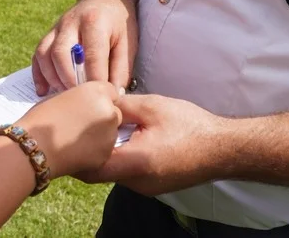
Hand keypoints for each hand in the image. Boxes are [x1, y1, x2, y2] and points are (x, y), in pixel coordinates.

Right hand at [15, 81, 121, 178]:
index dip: (99, 100)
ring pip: (111, 133)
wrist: (35, 146)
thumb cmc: (42, 119)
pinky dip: (94, 151)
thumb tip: (86, 104)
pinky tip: (76, 151)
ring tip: (75, 139)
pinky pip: (104, 150)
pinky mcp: (106, 153)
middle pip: (114, 112)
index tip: (89, 107)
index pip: (110, 92)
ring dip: (99, 135)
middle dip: (102, 118)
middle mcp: (108, 110)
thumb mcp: (61, 97)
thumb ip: (80, 98)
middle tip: (80, 125)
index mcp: (96, 91)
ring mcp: (110, 133)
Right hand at [32, 0, 137, 95]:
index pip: (92, 55)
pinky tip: (44, 91)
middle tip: (80, 98)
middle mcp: (71, 22)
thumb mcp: (128, 42)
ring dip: (53, 78)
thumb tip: (113, 95)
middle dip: (69, 80)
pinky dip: (39, 75)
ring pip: (45, 54)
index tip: (102, 98)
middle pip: (61, 53)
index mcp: (95, 21)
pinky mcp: (49, 34)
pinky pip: (37, 55)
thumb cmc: (118, 24)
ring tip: (65, 95)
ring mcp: (57, 27)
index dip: (96, 79)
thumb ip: (121, 69)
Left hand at [73, 94, 235, 196]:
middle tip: (78, 130)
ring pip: (114, 172)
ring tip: (102, 131)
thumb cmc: (191, 126)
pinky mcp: (154, 186)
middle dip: (89, 152)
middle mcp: (138, 182)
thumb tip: (98, 101)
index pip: (91, 168)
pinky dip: (121, 158)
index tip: (64, 138)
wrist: (223, 149)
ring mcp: (147, 188)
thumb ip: (122, 106)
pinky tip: (125, 138)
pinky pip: (128, 173)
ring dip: (107, 154)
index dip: (74, 155)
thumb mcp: (153, 106)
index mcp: (136, 163)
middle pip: (100, 172)